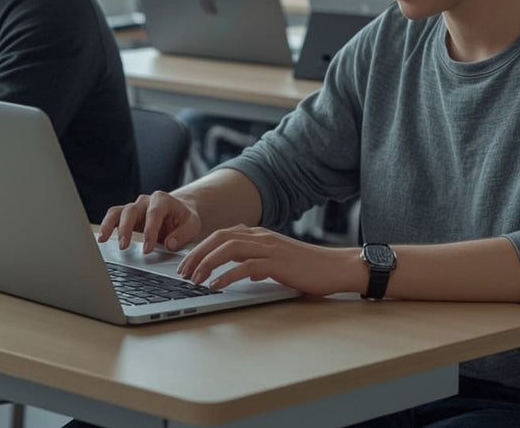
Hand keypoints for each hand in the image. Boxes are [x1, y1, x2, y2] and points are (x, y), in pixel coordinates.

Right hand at [98, 191, 203, 253]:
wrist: (180, 212)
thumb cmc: (184, 218)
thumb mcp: (192, 225)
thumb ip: (183, 234)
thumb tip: (169, 244)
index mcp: (163, 200)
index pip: (154, 213)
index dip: (150, 230)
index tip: (147, 248)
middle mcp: (146, 201)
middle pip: (131, 210)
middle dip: (126, 228)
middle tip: (124, 246)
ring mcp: (134, 207)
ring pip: (118, 212)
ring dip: (110, 225)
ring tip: (104, 239)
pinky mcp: (126, 216)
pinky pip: (113, 217)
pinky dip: (106, 226)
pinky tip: (102, 238)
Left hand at [179, 225, 362, 294]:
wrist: (336, 268)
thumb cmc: (309, 268)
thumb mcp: (279, 263)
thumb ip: (260, 263)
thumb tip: (245, 273)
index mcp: (260, 235)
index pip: (222, 235)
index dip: (200, 247)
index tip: (186, 263)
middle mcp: (262, 237)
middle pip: (219, 238)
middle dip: (197, 254)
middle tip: (183, 272)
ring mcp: (270, 248)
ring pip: (229, 248)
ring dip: (207, 263)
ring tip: (194, 279)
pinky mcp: (278, 263)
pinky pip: (246, 266)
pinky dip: (227, 275)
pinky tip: (217, 285)